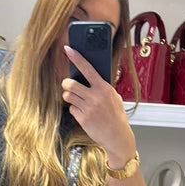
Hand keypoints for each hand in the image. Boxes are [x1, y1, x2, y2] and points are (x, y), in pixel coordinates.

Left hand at [62, 45, 136, 165]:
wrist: (117, 136)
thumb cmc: (116, 115)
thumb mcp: (114, 97)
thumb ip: (102, 87)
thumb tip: (90, 77)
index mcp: (104, 88)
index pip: (87, 68)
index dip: (76, 58)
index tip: (68, 49)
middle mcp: (95, 96)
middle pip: (70, 83)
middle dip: (66, 84)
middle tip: (68, 86)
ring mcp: (88, 108)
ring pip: (67, 96)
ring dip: (68, 96)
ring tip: (75, 99)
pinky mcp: (83, 119)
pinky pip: (71, 109)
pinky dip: (74, 110)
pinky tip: (82, 113)